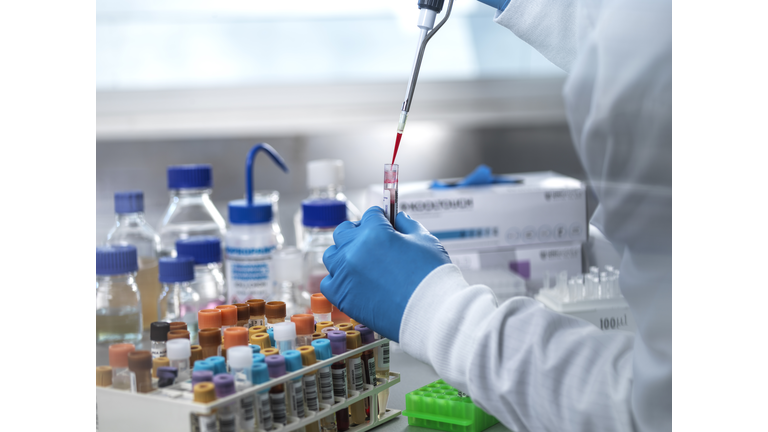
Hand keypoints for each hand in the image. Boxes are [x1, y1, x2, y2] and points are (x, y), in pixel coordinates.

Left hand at [321, 206, 450, 341]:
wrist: (431, 314)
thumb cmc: (431, 277)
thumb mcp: (425, 240)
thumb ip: (408, 225)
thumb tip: (398, 218)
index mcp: (374, 231)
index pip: (370, 214)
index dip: (381, 218)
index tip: (385, 224)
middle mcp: (354, 250)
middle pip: (345, 231)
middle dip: (358, 232)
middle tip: (372, 241)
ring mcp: (345, 273)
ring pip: (332, 255)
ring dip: (344, 254)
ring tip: (361, 263)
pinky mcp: (342, 296)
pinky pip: (329, 282)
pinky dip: (338, 280)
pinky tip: (353, 282)